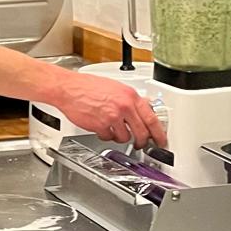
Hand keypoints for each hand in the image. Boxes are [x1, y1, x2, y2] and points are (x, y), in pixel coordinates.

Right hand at [49, 71, 166, 149]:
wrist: (69, 89)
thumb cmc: (88, 86)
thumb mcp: (116, 87)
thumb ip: (130, 99)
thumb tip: (143, 109)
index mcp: (130, 95)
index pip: (152, 118)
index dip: (159, 133)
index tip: (161, 140)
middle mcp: (124, 106)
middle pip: (142, 132)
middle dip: (142, 142)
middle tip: (141, 144)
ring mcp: (112, 117)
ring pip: (125, 137)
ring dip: (121, 137)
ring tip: (114, 129)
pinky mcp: (100, 126)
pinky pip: (109, 137)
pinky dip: (106, 135)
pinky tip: (102, 127)